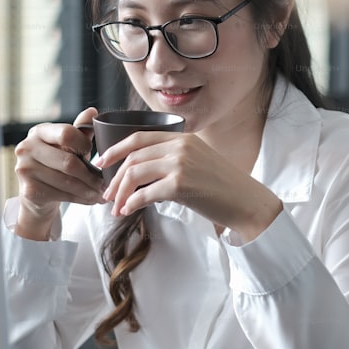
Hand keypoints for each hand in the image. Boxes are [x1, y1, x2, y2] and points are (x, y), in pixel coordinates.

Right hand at [13, 107, 104, 239]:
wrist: (38, 195)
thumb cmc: (57, 164)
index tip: (98, 156)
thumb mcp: (69, 146)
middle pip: (68, 162)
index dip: (85, 145)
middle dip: (92, 175)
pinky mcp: (28, 191)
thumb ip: (80, 130)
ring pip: (67, 181)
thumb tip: (93, 111)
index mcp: (39, 132)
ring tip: (103, 194)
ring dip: (90, 190)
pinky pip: (62, 195)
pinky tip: (91, 200)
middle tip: (107, 183)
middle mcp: (27, 148)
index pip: (66, 133)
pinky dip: (81, 199)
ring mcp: (24, 170)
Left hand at [99, 132, 282, 241]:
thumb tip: (140, 174)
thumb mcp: (197, 162)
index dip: (116, 149)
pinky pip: (145, 193)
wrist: (246, 202)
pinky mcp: (180, 184)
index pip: (139, 137)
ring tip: (117, 207)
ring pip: (134, 174)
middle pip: (133, 157)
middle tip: (107, 194)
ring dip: (120, 193)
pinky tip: (129, 211)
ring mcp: (180, 163)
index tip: (102, 163)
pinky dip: (132, 203)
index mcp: (182, 138)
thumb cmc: (222, 187)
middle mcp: (180, 146)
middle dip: (114, 177)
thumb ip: (172, 160)